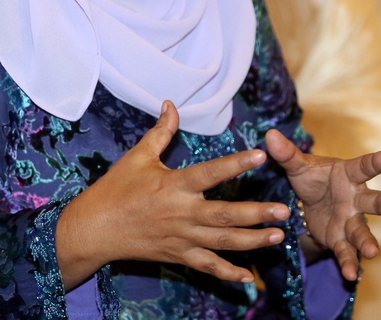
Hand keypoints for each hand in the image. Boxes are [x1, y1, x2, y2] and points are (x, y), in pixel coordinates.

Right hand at [56, 101, 290, 288]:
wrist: (96, 228)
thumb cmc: (116, 189)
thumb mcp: (138, 156)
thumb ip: (161, 132)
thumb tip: (171, 104)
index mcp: (174, 185)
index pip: (211, 173)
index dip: (236, 164)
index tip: (261, 156)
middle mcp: (182, 213)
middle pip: (226, 214)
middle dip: (257, 213)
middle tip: (284, 211)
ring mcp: (181, 237)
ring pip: (222, 242)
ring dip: (252, 241)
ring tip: (278, 237)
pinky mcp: (178, 255)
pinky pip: (207, 266)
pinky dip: (228, 273)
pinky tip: (248, 277)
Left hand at [265, 128, 380, 281]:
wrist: (309, 201)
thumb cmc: (312, 177)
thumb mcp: (298, 166)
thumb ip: (286, 153)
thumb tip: (270, 135)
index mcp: (348, 175)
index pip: (362, 166)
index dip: (375, 162)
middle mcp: (355, 198)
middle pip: (375, 201)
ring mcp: (351, 220)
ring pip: (363, 231)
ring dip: (367, 241)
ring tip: (371, 252)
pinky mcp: (341, 239)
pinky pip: (346, 251)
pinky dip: (348, 262)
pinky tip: (350, 275)